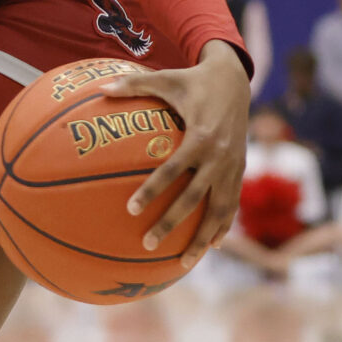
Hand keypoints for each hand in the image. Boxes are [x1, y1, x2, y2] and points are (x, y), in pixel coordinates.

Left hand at [101, 40, 247, 262]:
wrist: (236, 79)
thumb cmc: (192, 79)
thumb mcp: (165, 78)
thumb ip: (133, 84)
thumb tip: (100, 88)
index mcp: (200, 137)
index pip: (173, 170)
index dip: (152, 191)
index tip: (131, 210)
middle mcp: (220, 156)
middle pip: (194, 198)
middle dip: (171, 224)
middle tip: (147, 245)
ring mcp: (233, 167)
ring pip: (220, 210)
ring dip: (202, 237)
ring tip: (183, 262)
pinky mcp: (241, 171)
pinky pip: (232, 204)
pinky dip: (223, 226)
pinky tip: (211, 246)